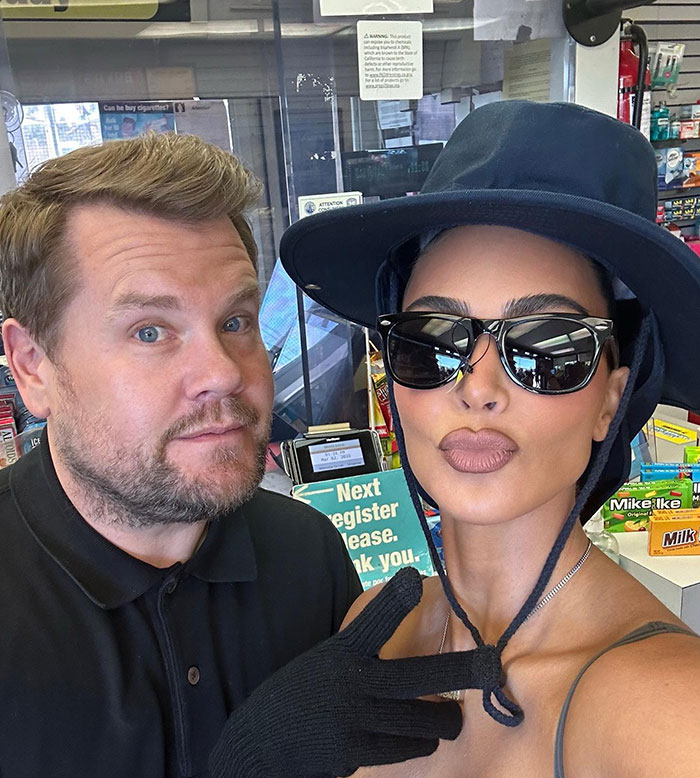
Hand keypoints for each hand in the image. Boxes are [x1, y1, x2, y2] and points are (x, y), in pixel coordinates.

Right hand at [209, 567, 488, 777]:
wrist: (261, 740)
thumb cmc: (306, 693)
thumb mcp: (330, 661)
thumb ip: (367, 657)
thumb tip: (416, 662)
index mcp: (344, 651)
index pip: (372, 621)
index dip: (394, 599)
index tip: (413, 578)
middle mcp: (352, 682)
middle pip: (420, 676)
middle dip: (463, 672)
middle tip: (493, 667)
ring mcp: (355, 720)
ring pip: (426, 722)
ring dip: (443, 721)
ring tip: (447, 718)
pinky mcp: (356, 752)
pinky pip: (408, 749)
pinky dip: (415, 744)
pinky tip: (410, 740)